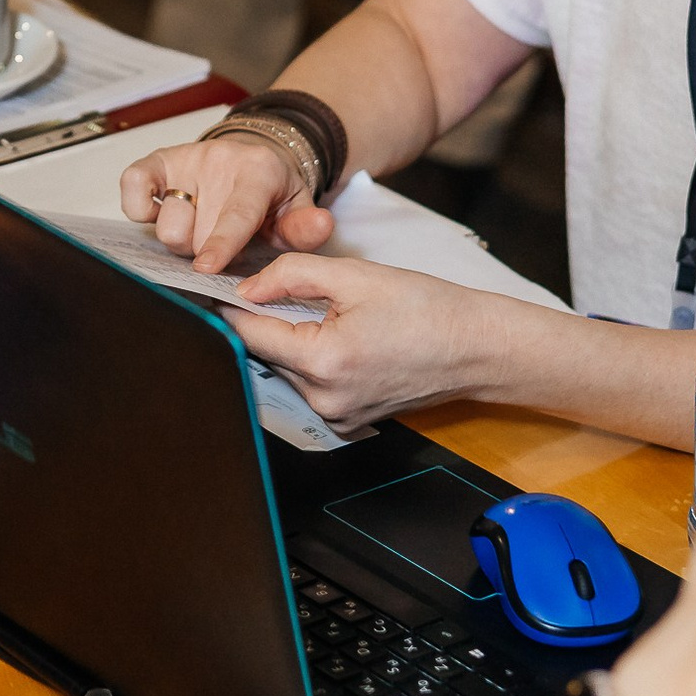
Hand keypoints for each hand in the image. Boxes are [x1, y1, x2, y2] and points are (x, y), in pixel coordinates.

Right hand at [121, 133, 333, 273]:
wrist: (250, 157)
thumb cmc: (271, 193)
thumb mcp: (298, 210)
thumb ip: (305, 228)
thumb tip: (321, 226)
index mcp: (259, 171)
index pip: (236, 213)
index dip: (221, 244)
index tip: (206, 268)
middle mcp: (219, 160)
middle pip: (198, 233)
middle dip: (206, 253)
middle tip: (221, 248)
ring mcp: (186, 160)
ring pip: (165, 223)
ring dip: (180, 239)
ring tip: (197, 230)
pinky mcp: (157, 161)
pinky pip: (133, 186)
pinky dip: (140, 209)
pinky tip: (161, 214)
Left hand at [217, 253, 510, 429]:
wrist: (478, 348)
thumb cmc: (427, 309)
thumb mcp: (354, 275)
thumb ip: (291, 276)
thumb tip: (246, 287)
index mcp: (322, 362)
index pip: (249, 334)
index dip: (231, 305)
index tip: (217, 286)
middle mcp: (323, 399)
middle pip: (266, 353)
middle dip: (265, 320)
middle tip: (274, 288)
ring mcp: (336, 416)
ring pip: (286, 370)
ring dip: (289, 340)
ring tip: (319, 311)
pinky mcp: (348, 420)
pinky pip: (310, 385)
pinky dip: (311, 359)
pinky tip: (336, 335)